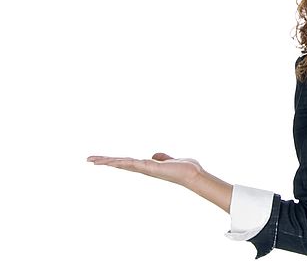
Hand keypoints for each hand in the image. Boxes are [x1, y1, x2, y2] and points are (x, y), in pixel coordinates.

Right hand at [87, 152, 203, 187]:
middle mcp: (144, 168)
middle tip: (88, 159)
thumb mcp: (170, 160)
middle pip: (120, 163)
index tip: (100, 159)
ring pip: (123, 163)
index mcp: (147, 166)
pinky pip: (133, 163)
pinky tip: (112, 161)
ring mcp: (146, 169)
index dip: (113, 160)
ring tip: (93, 160)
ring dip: (108, 161)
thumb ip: (162, 157)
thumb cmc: (184, 168)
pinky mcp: (151, 168)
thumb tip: (154, 155)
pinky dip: (122, 162)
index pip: (126, 162)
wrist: (193, 174)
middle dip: (105, 161)